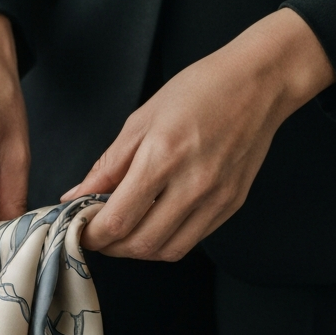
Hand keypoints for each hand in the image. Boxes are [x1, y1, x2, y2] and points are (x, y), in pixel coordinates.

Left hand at [62, 8, 335, 260]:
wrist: (258, 83)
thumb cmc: (200, 91)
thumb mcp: (140, 121)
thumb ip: (107, 166)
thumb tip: (76, 196)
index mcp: (163, 157)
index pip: (118, 220)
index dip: (92, 234)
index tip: (80, 230)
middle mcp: (193, 184)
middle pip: (141, 244)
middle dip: (111, 247)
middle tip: (98, 233)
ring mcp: (216, 198)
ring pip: (167, 251)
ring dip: (137, 250)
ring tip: (125, 231)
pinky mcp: (231, 205)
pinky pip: (191, 241)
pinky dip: (165, 241)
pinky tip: (154, 222)